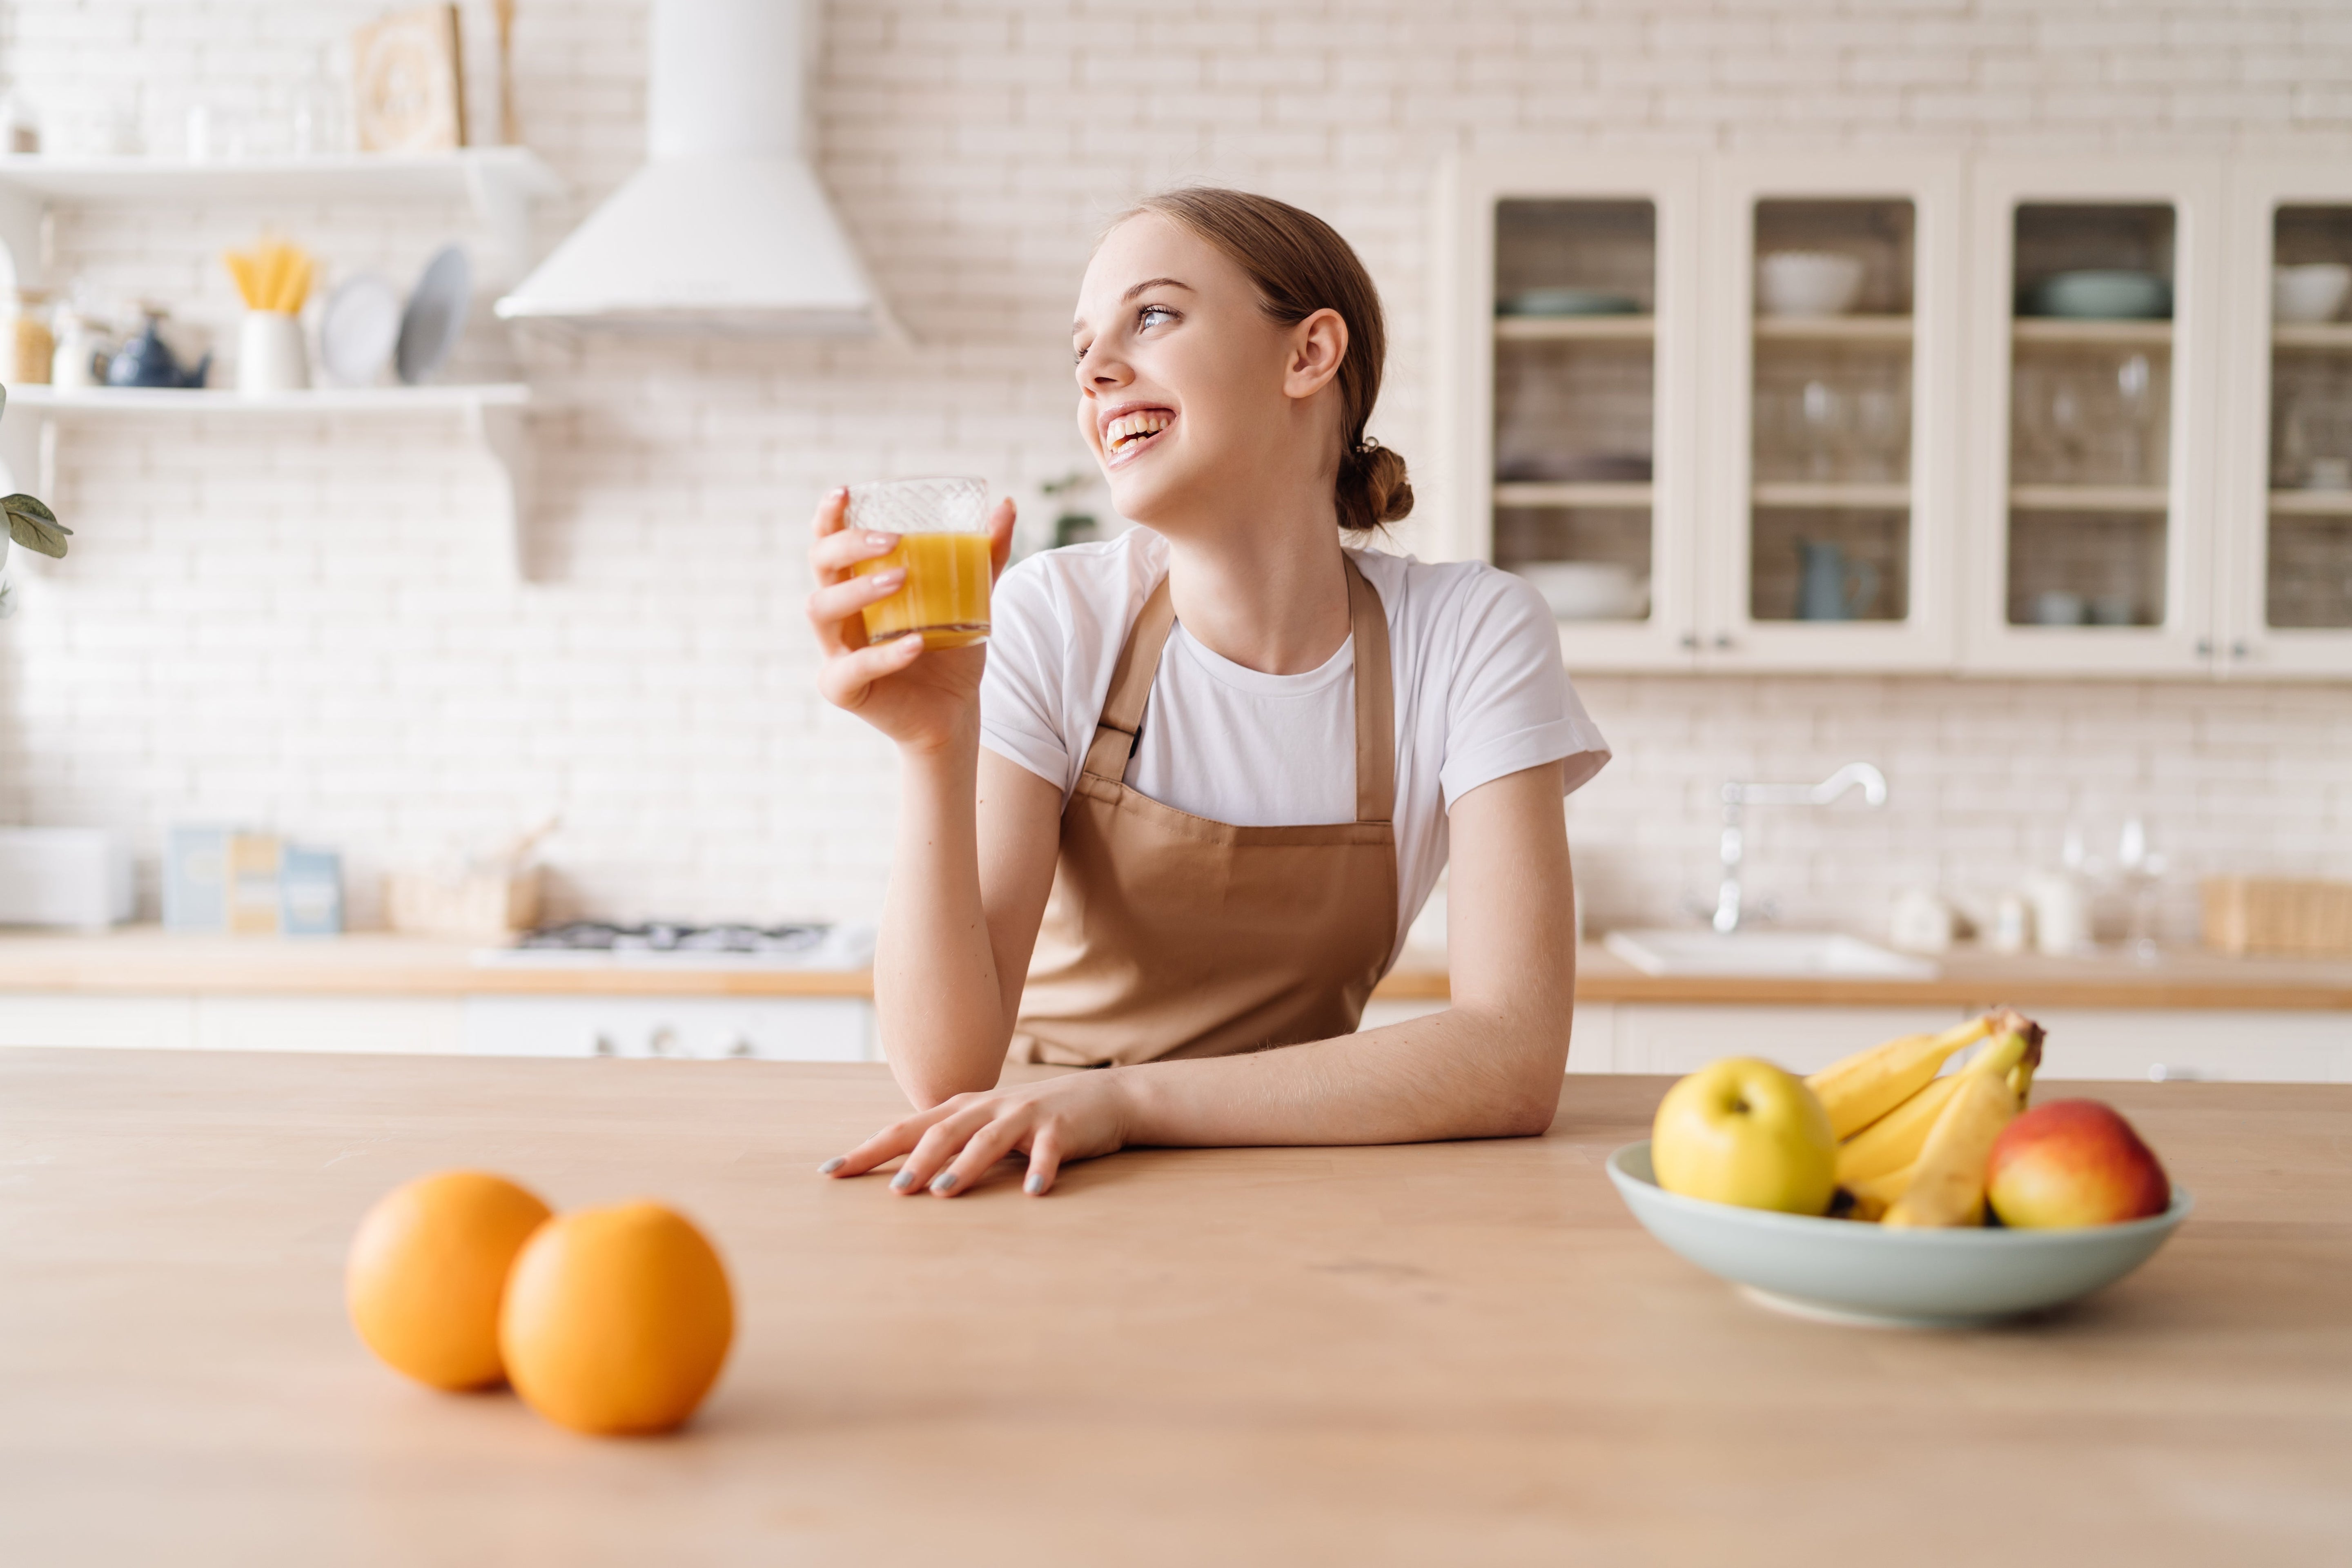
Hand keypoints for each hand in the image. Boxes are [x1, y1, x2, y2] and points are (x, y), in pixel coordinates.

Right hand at [805, 487, 1016, 752]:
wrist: (955, 710)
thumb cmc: (950, 651)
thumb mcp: (971, 598)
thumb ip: (984, 556)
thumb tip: (1007, 505)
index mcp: (857, 586)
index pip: (829, 543)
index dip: (828, 516)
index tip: (844, 492)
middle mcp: (839, 614)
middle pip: (820, 566)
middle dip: (848, 545)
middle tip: (894, 540)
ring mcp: (835, 651)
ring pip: (821, 609)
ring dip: (859, 590)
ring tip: (901, 578)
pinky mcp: (842, 688)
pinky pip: (853, 667)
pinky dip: (884, 654)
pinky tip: (915, 643)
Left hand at [816, 1070, 1133, 1196]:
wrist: (1101, 1097)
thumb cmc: (1032, 1120)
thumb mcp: (984, 1127)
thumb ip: (947, 1143)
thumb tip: (898, 1174)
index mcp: (961, 1110)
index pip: (905, 1130)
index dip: (869, 1150)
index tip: (831, 1171)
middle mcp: (987, 1108)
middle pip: (943, 1132)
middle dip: (916, 1161)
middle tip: (893, 1192)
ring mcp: (1024, 1116)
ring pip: (988, 1140)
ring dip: (966, 1166)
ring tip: (944, 1192)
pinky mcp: (1060, 1129)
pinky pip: (1048, 1151)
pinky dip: (1040, 1170)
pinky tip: (1033, 1193)